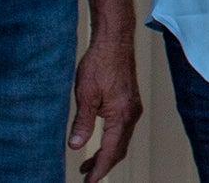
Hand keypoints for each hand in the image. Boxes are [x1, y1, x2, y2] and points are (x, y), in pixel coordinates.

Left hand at [67, 35, 142, 179]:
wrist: (115, 40)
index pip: (111, 151)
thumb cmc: (100, 63)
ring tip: (88, 163)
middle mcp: (132, 114)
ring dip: (107, 153)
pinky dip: (112, 140)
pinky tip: (99, 140)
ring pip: (121, 140)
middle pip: (119, 149)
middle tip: (86, 177)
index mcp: (122, 115)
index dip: (99, 169)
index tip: (88, 182)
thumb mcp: (85, 94)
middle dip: (103, 165)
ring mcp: (133, 107)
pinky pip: (123, 129)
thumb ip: (82, 122)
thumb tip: (75, 146)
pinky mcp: (130, 101)